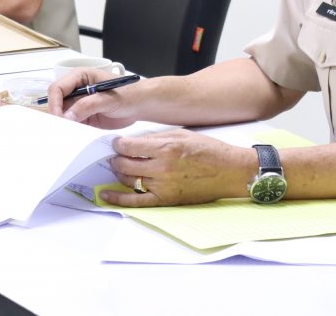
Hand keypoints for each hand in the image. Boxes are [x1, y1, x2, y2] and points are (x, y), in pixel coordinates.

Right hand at [45, 68, 141, 128]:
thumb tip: (67, 116)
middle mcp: (76, 90)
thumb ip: (88, 105)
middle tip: (61, 130)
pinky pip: (71, 124)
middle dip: (57, 116)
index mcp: (80, 77)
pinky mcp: (83, 117)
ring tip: (67, 135)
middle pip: (56, 102)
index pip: (58, 88)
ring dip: (63, 125)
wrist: (141, 105)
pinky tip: (74, 137)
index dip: (54, 103)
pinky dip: (70, 131)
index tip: (59, 118)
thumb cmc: (129, 94)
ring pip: (62, 115)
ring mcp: (79, 104)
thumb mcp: (109, 99)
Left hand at [102, 130, 256, 206]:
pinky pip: (135, 201)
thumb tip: (135, 141)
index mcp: (167, 147)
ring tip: (120, 167)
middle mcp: (162, 167)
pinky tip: (106, 195)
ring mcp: (162, 185)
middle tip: (117, 155)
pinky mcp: (165, 199)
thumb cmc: (210, 151)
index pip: (129, 145)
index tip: (118, 143)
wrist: (230, 171)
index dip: (119, 144)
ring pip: (128, 179)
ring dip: (119, 172)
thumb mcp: (183, 134)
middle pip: (125, 163)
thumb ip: (158, 137)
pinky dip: (118, 199)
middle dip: (117, 157)